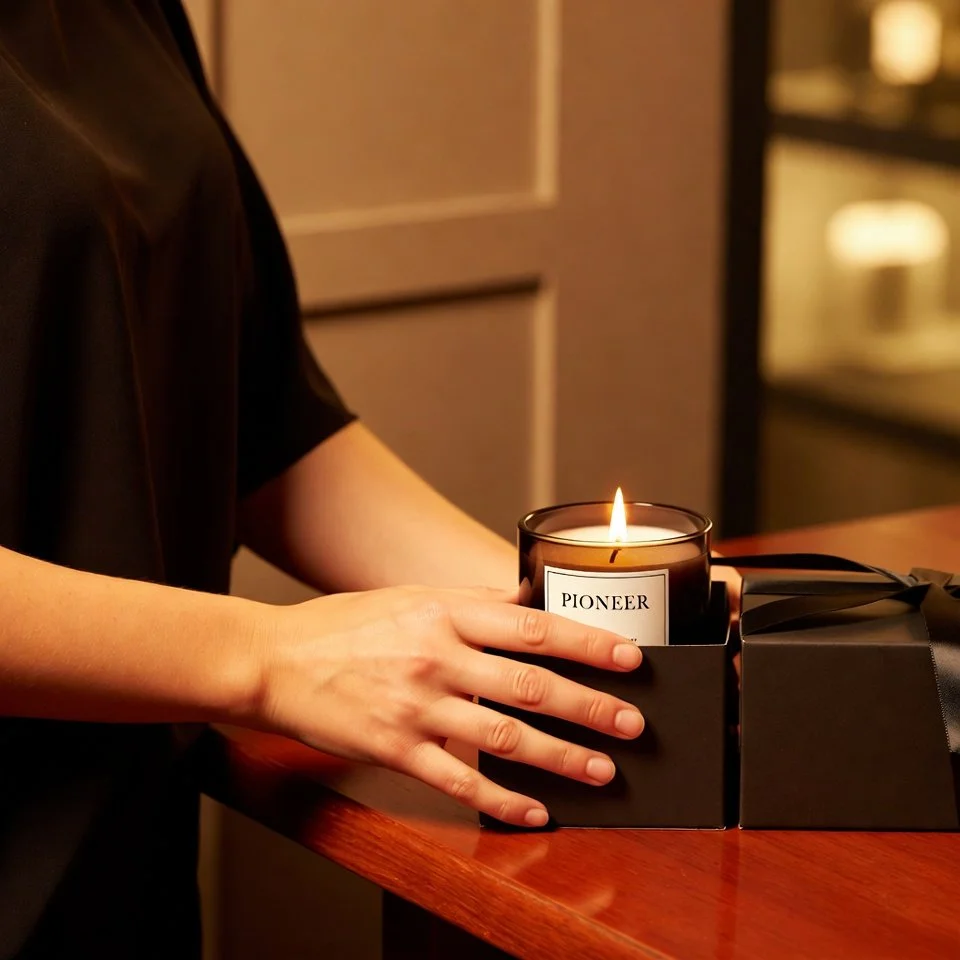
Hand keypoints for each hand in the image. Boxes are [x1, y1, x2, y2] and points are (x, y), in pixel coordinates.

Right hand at [251, 586, 644, 826]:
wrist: (275, 660)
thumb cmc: (345, 625)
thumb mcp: (411, 596)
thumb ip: (472, 601)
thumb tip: (528, 600)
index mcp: (444, 614)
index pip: (532, 627)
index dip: (586, 642)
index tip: (629, 656)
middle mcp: (436, 657)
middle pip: (529, 684)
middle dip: (590, 706)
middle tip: (633, 723)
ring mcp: (416, 706)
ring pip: (503, 735)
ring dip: (559, 757)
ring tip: (601, 771)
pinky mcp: (395, 749)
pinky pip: (457, 780)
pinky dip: (501, 800)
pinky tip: (534, 810)